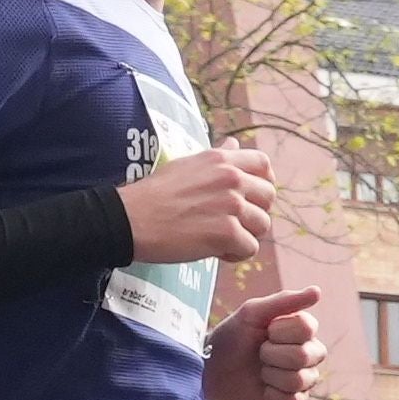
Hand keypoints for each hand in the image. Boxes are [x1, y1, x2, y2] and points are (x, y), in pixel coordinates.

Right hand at [117, 140, 279, 265]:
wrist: (130, 219)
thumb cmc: (153, 194)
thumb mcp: (187, 164)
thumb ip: (216, 157)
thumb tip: (234, 145)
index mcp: (221, 160)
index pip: (263, 163)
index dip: (264, 181)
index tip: (252, 196)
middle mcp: (231, 178)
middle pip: (268, 197)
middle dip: (255, 212)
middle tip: (233, 223)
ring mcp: (231, 205)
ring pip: (262, 225)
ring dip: (245, 236)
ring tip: (220, 240)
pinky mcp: (226, 233)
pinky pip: (250, 248)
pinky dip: (235, 254)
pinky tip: (216, 252)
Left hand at [206, 281, 326, 399]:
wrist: (210, 368)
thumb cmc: (232, 336)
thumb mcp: (253, 313)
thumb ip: (286, 300)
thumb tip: (318, 291)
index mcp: (303, 330)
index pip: (308, 328)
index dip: (280, 331)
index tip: (264, 330)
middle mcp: (309, 354)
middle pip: (305, 355)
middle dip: (272, 354)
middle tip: (259, 352)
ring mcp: (303, 380)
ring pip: (299, 379)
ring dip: (270, 374)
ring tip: (259, 370)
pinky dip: (272, 395)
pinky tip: (262, 389)